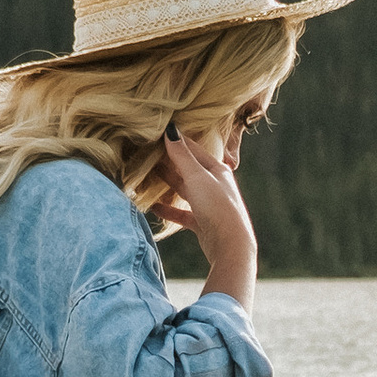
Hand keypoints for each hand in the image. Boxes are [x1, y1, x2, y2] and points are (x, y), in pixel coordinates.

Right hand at [159, 119, 257, 314]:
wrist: (230, 246)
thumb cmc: (217, 206)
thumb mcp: (197, 177)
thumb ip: (182, 156)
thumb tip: (170, 130)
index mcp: (217, 170)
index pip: (193, 149)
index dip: (175, 140)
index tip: (155, 133)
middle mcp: (214, 185)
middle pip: (187, 169)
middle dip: (168, 161)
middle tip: (145, 153)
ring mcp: (208, 205)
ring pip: (183, 190)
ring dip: (166, 184)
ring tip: (145, 176)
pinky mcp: (202, 223)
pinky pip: (181, 213)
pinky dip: (167, 209)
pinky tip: (152, 206)